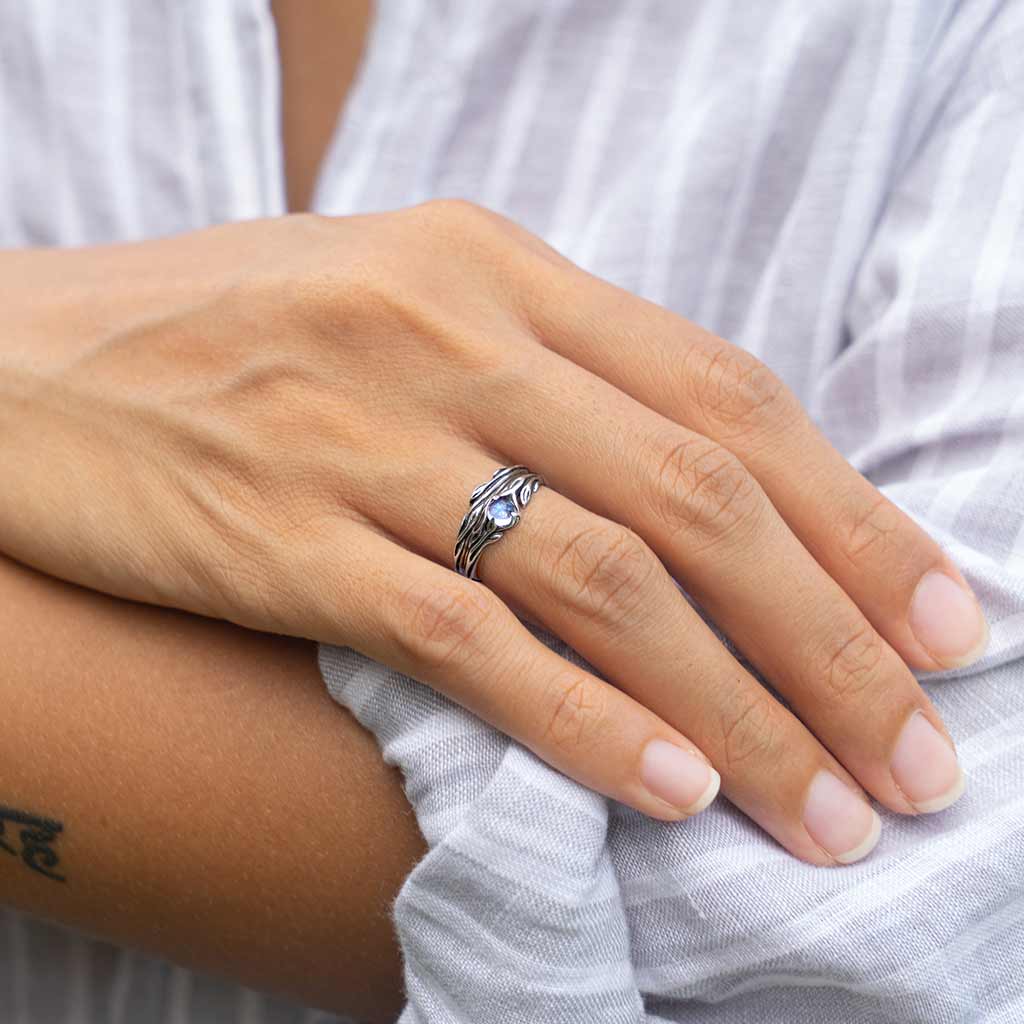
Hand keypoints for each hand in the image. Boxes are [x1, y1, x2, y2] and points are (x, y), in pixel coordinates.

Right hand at [0, 202, 987, 863]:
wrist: (18, 362)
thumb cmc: (226, 334)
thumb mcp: (405, 307)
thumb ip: (547, 375)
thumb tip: (698, 486)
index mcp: (492, 267)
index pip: (725, 397)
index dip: (852, 516)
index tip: (943, 619)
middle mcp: (448, 338)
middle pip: (697, 498)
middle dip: (833, 636)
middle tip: (921, 749)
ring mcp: (367, 439)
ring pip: (604, 583)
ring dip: (738, 705)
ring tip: (827, 807)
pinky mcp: (288, 538)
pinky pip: (471, 640)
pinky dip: (587, 721)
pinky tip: (674, 790)